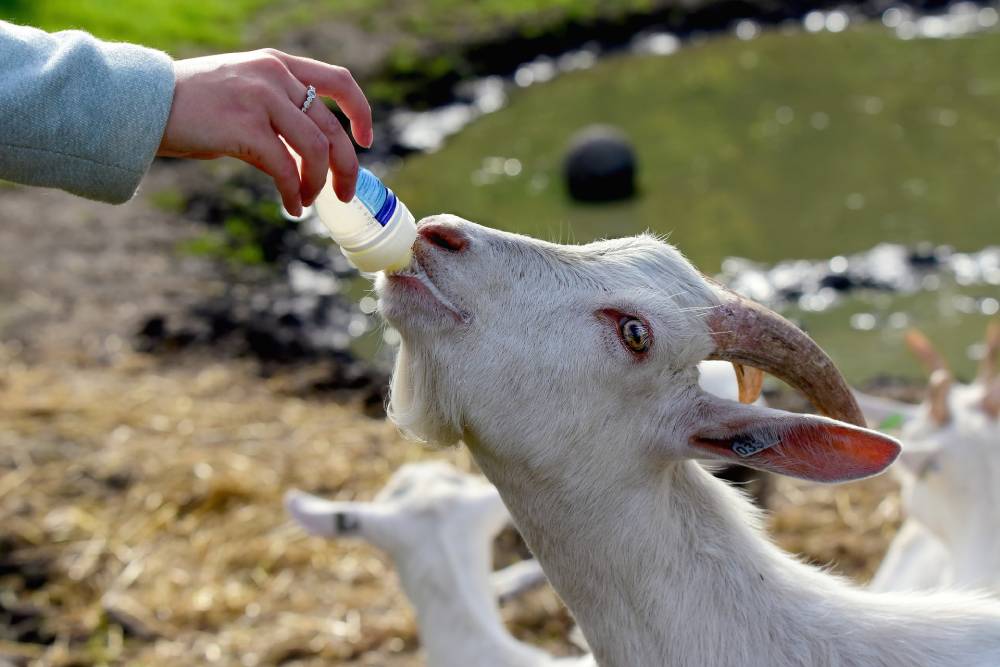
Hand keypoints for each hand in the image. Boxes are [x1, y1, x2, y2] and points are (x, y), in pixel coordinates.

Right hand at [157, 49, 372, 215]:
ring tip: (308, 201)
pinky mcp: (245, 128)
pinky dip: (294, 193)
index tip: (365, 141)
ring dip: (318, 183)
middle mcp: (274, 76)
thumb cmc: (188, 106)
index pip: (339, 81)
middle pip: (332, 128)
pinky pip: (286, 168)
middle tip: (346, 194)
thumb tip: (307, 154)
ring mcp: (261, 99)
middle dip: (346, 167)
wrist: (139, 103)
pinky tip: (291, 206)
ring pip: (315, 150)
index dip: (360, 112)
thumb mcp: (241, 92)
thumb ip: (276, 111)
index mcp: (277, 64)